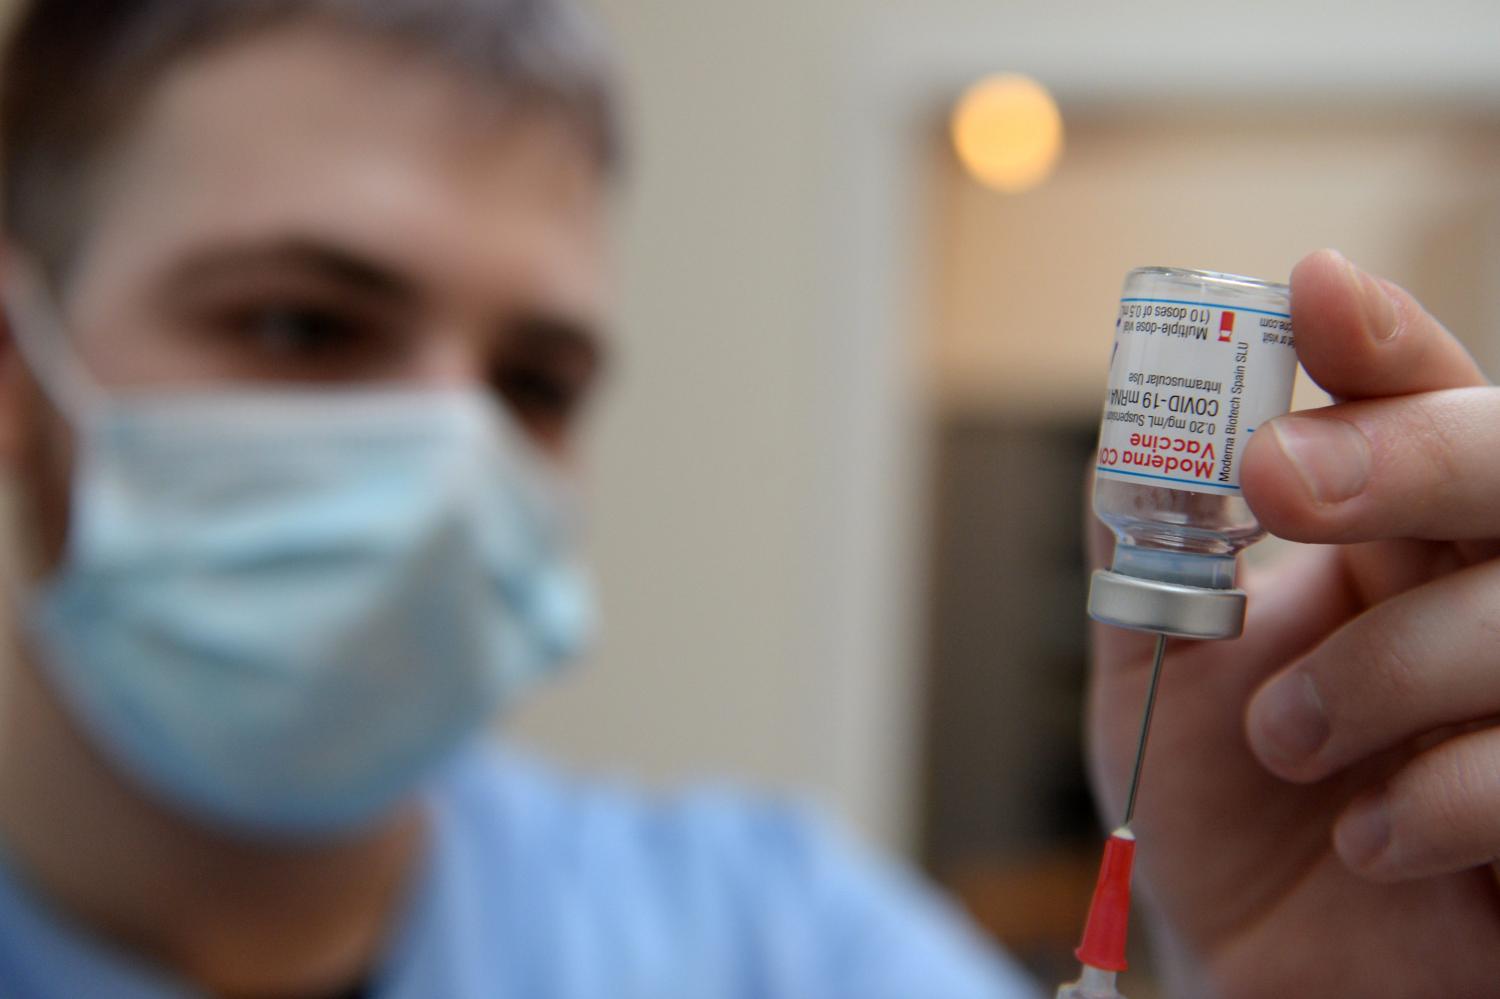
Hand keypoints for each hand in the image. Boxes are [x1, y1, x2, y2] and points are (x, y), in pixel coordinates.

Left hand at [1087, 250, 1499, 997]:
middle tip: (1281, 477)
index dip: (1379, 344)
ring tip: (1287, 740)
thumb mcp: (1153, 677)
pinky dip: (1438, 797)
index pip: (1416, 402)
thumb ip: (1143, 564)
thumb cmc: (1220, 809)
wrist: (1258, 962)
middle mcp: (1480, 591)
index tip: (1312, 291)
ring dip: (1382, 669)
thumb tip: (1118, 446)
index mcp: (1386, 539)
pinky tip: (1366, 837)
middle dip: (1402, 456)